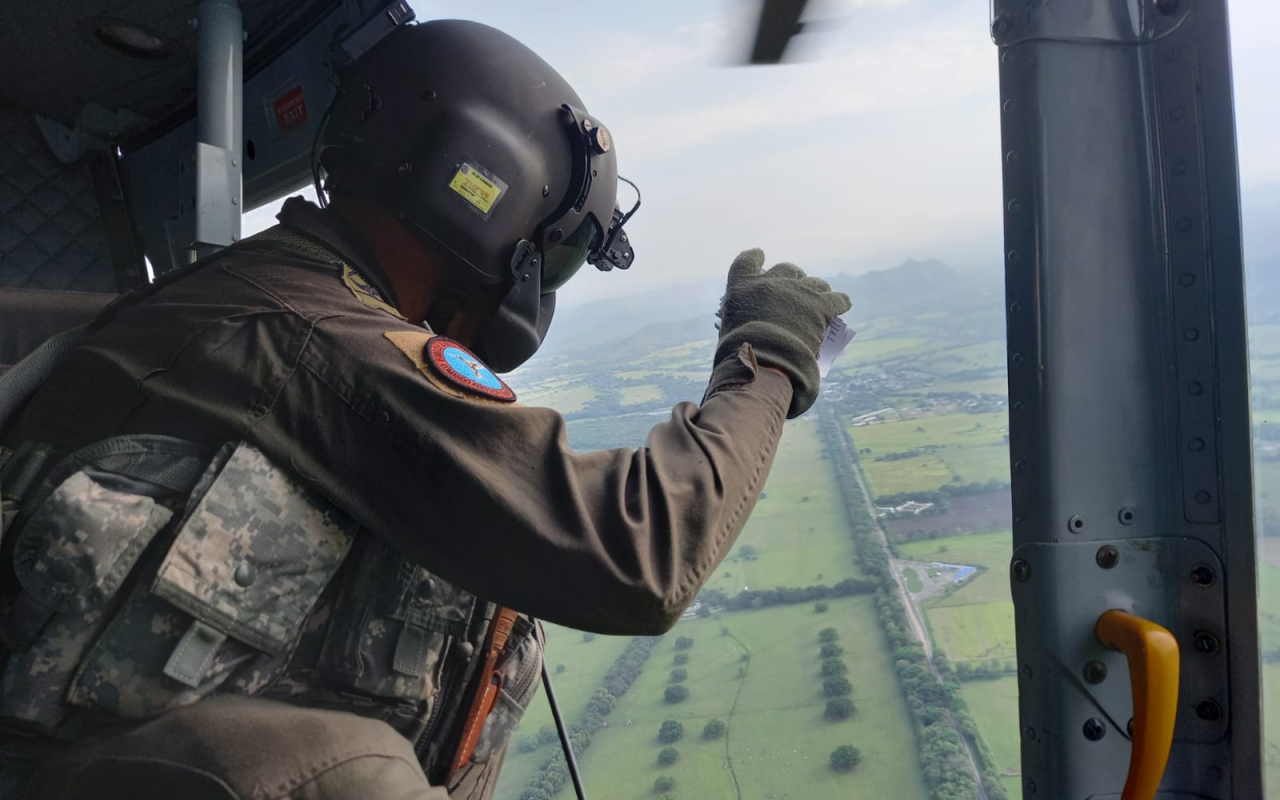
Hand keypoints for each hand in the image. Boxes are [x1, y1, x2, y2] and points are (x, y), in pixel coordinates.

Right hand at [715, 249, 850, 417]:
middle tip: (796, 291)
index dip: (754, 257)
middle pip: (787, 269)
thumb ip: (742, 318)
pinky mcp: (820, 305)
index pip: (746, 261)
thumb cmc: (741, 348)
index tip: (760, 255)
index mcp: (743, 285)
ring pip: (815, 282)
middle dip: (793, 277)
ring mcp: (797, 291)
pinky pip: (838, 299)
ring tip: (818, 301)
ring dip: (817, 289)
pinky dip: (841, 301)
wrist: (765, 356)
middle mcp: (772, 281)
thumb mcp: (729, 328)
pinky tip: (842, 304)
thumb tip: (756, 324)